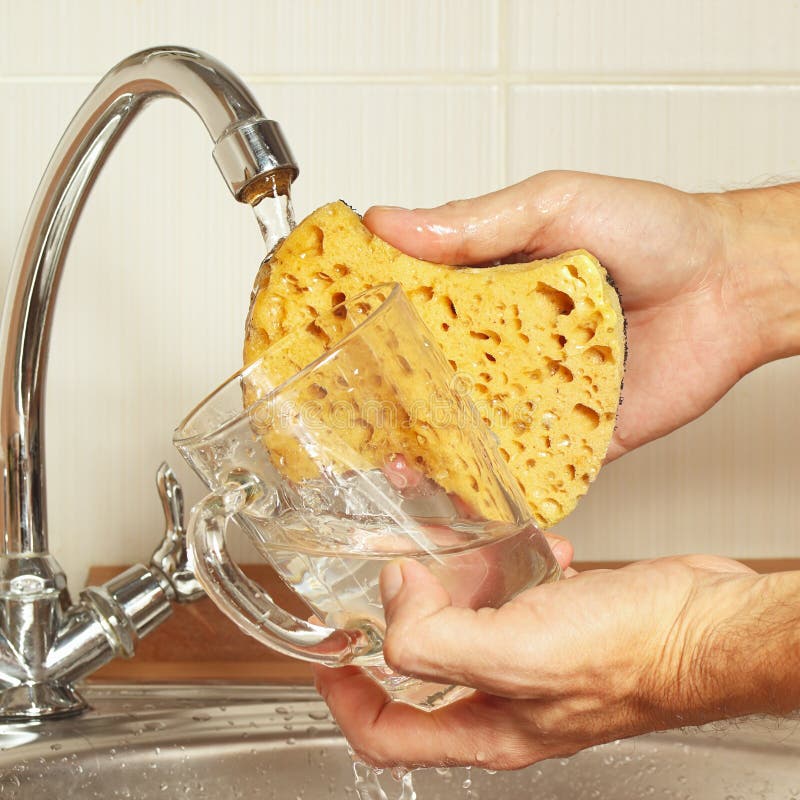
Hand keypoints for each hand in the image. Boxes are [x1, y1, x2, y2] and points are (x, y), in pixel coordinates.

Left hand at [314, 552, 799, 769]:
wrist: (708, 625)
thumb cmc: (635, 654)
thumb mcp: (518, 655)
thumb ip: (434, 638)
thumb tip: (393, 596)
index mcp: (486, 725)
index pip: (386, 733)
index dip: (345, 697)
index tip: (327, 656)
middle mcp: (504, 695)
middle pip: (422, 661)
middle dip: (405, 609)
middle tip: (399, 564)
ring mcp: (533, 657)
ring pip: (467, 615)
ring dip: (460, 576)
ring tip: (464, 543)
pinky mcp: (559, 620)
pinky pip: (515, 589)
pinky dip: (513, 562)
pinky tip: (533, 548)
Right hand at [364, 173, 799, 458]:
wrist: (731, 287)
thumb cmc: (655, 233)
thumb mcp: (557, 205)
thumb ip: (479, 221)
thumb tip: (393, 222)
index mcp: (491, 289)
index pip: (416, 310)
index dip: (373, 324)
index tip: (331, 337)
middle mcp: (506, 346)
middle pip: (435, 378)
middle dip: (393, 400)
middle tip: (352, 414)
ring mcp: (535, 394)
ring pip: (471, 429)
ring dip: (434, 447)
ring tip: (398, 460)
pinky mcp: (572, 436)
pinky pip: (527, 464)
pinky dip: (497, 481)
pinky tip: (463, 490)